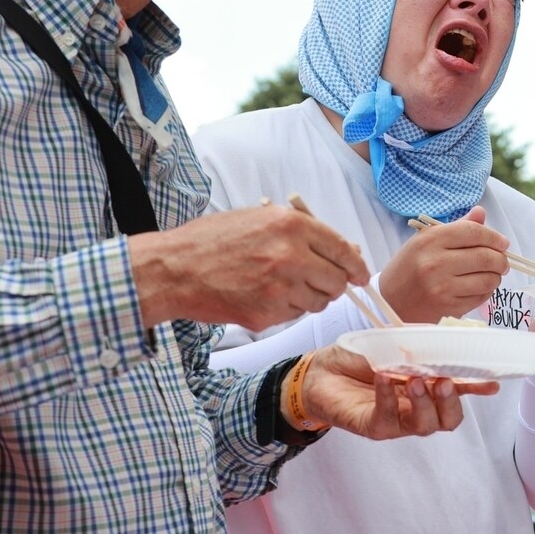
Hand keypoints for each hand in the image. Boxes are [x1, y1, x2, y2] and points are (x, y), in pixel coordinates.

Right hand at [130, 205, 370, 329]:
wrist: (173, 269)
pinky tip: (265, 297)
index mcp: (292, 225)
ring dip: (310, 298)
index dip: (356, 264)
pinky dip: (287, 309)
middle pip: (337, 280)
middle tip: (321, 283)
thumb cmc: (213, 240)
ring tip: (283, 287)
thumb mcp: (260, 218)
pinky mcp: (266, 314)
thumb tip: (343, 250)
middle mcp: (291, 255)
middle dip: (334, 284)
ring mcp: (279, 287)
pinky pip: (294, 315)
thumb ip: (301, 231)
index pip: (343, 249)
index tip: (360, 274)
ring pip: (318, 301)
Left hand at [301, 343, 498, 438]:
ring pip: (424, 425)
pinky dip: (388, 397)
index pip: (459, 392)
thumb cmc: (359, 358)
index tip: (492, 382)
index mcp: (427, 387)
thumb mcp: (394, 340)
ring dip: (424, 403)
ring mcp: (397, 420)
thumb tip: (446, 334)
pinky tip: (383, 377)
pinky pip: (388, 418)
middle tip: (444, 381)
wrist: (320, 371)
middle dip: (452, 402)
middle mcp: (416, 407)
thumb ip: (420, 341)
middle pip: (448, 419)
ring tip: (414, 380)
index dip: (477, 389)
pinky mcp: (373, 427)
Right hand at [379, 207, 508, 321]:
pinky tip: (479, 287)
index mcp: (429, 240)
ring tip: (492, 274)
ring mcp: (442, 287)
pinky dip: (486, 291)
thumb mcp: (425, 241)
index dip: (494, 237)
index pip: (473, 232)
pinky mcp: (448, 308)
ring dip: (496, 276)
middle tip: (503, 261)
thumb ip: (456, 227)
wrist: (390, 302)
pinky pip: (481, 297)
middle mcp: (435, 263)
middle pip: (485, 256)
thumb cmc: (409, 268)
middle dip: (501, 259)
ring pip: (487, 279)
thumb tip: (481, 213)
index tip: (503, 242)